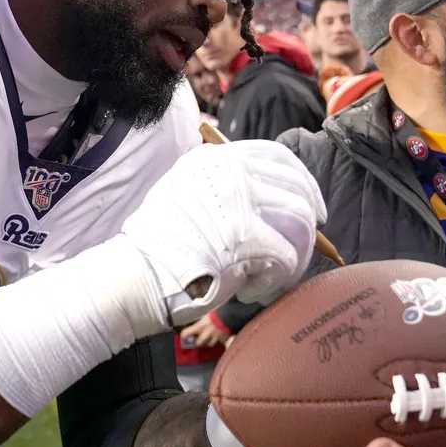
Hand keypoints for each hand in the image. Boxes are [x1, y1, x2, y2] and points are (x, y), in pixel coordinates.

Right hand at [122, 140, 325, 329]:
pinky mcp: (246, 239)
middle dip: (309, 219)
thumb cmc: (158, 247)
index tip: (312, 203)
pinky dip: (280, 279)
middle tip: (311, 243)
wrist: (134, 277)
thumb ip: (219, 187)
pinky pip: (288, 257)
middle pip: (295, 186)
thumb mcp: (184, 193)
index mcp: (214, 158)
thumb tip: (269, 199)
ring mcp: (238, 203)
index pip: (276, 155)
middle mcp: (227, 172)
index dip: (303, 180)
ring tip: (275, 274)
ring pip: (299, 220)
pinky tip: (258, 291)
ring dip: (295, 252)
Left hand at [181, 315, 229, 347]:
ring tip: (211, 338)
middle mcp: (205, 335)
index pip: (186, 333)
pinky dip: (220, 341)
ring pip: (209, 344)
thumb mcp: (206, 315)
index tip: (183, 336)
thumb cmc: (216, 312)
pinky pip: (220, 343)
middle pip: (198, 343)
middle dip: (199, 341)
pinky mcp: (222, 340)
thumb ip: (202, 320)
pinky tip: (221, 338)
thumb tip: (199, 322)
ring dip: (209, 342)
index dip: (184, 335)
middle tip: (200, 338)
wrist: (229, 316)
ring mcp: (214, 339)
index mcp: (199, 327)